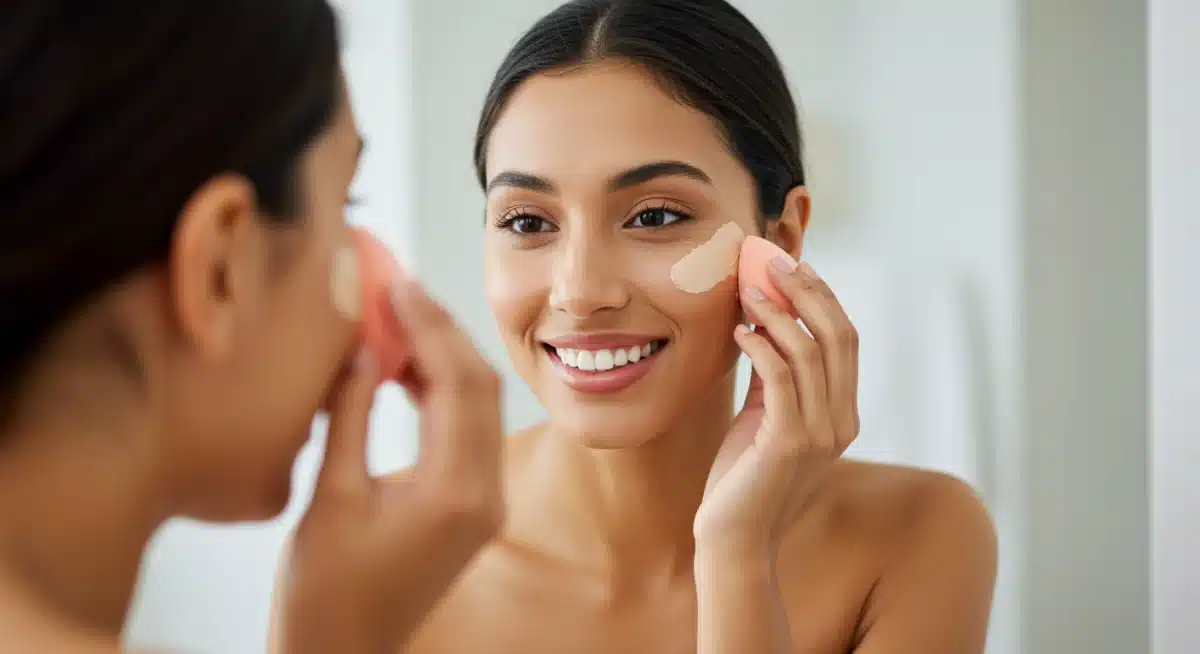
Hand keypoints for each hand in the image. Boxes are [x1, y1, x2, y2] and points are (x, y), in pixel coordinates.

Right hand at [274, 278, 504, 653]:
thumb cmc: (325, 594)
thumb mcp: (330, 499)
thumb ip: (349, 417)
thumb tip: (360, 348)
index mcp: (457, 494)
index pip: (459, 383)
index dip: (429, 325)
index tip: (398, 283)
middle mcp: (485, 495)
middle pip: (480, 388)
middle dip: (442, 331)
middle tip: (399, 288)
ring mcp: (484, 502)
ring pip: (478, 405)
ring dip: (442, 357)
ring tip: (396, 316)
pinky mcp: (470, 505)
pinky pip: (467, 429)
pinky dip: (440, 391)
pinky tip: (403, 366)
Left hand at [694, 258, 859, 560]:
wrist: (733, 539)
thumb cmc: (744, 479)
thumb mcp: (765, 419)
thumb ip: (774, 379)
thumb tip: (765, 327)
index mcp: (843, 413)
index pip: (846, 340)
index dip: (824, 298)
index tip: (795, 266)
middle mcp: (841, 421)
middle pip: (839, 336)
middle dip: (808, 291)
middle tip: (774, 261)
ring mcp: (820, 434)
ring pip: (809, 351)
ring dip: (777, 312)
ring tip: (746, 290)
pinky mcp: (789, 444)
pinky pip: (780, 378)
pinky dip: (760, 346)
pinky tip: (738, 331)